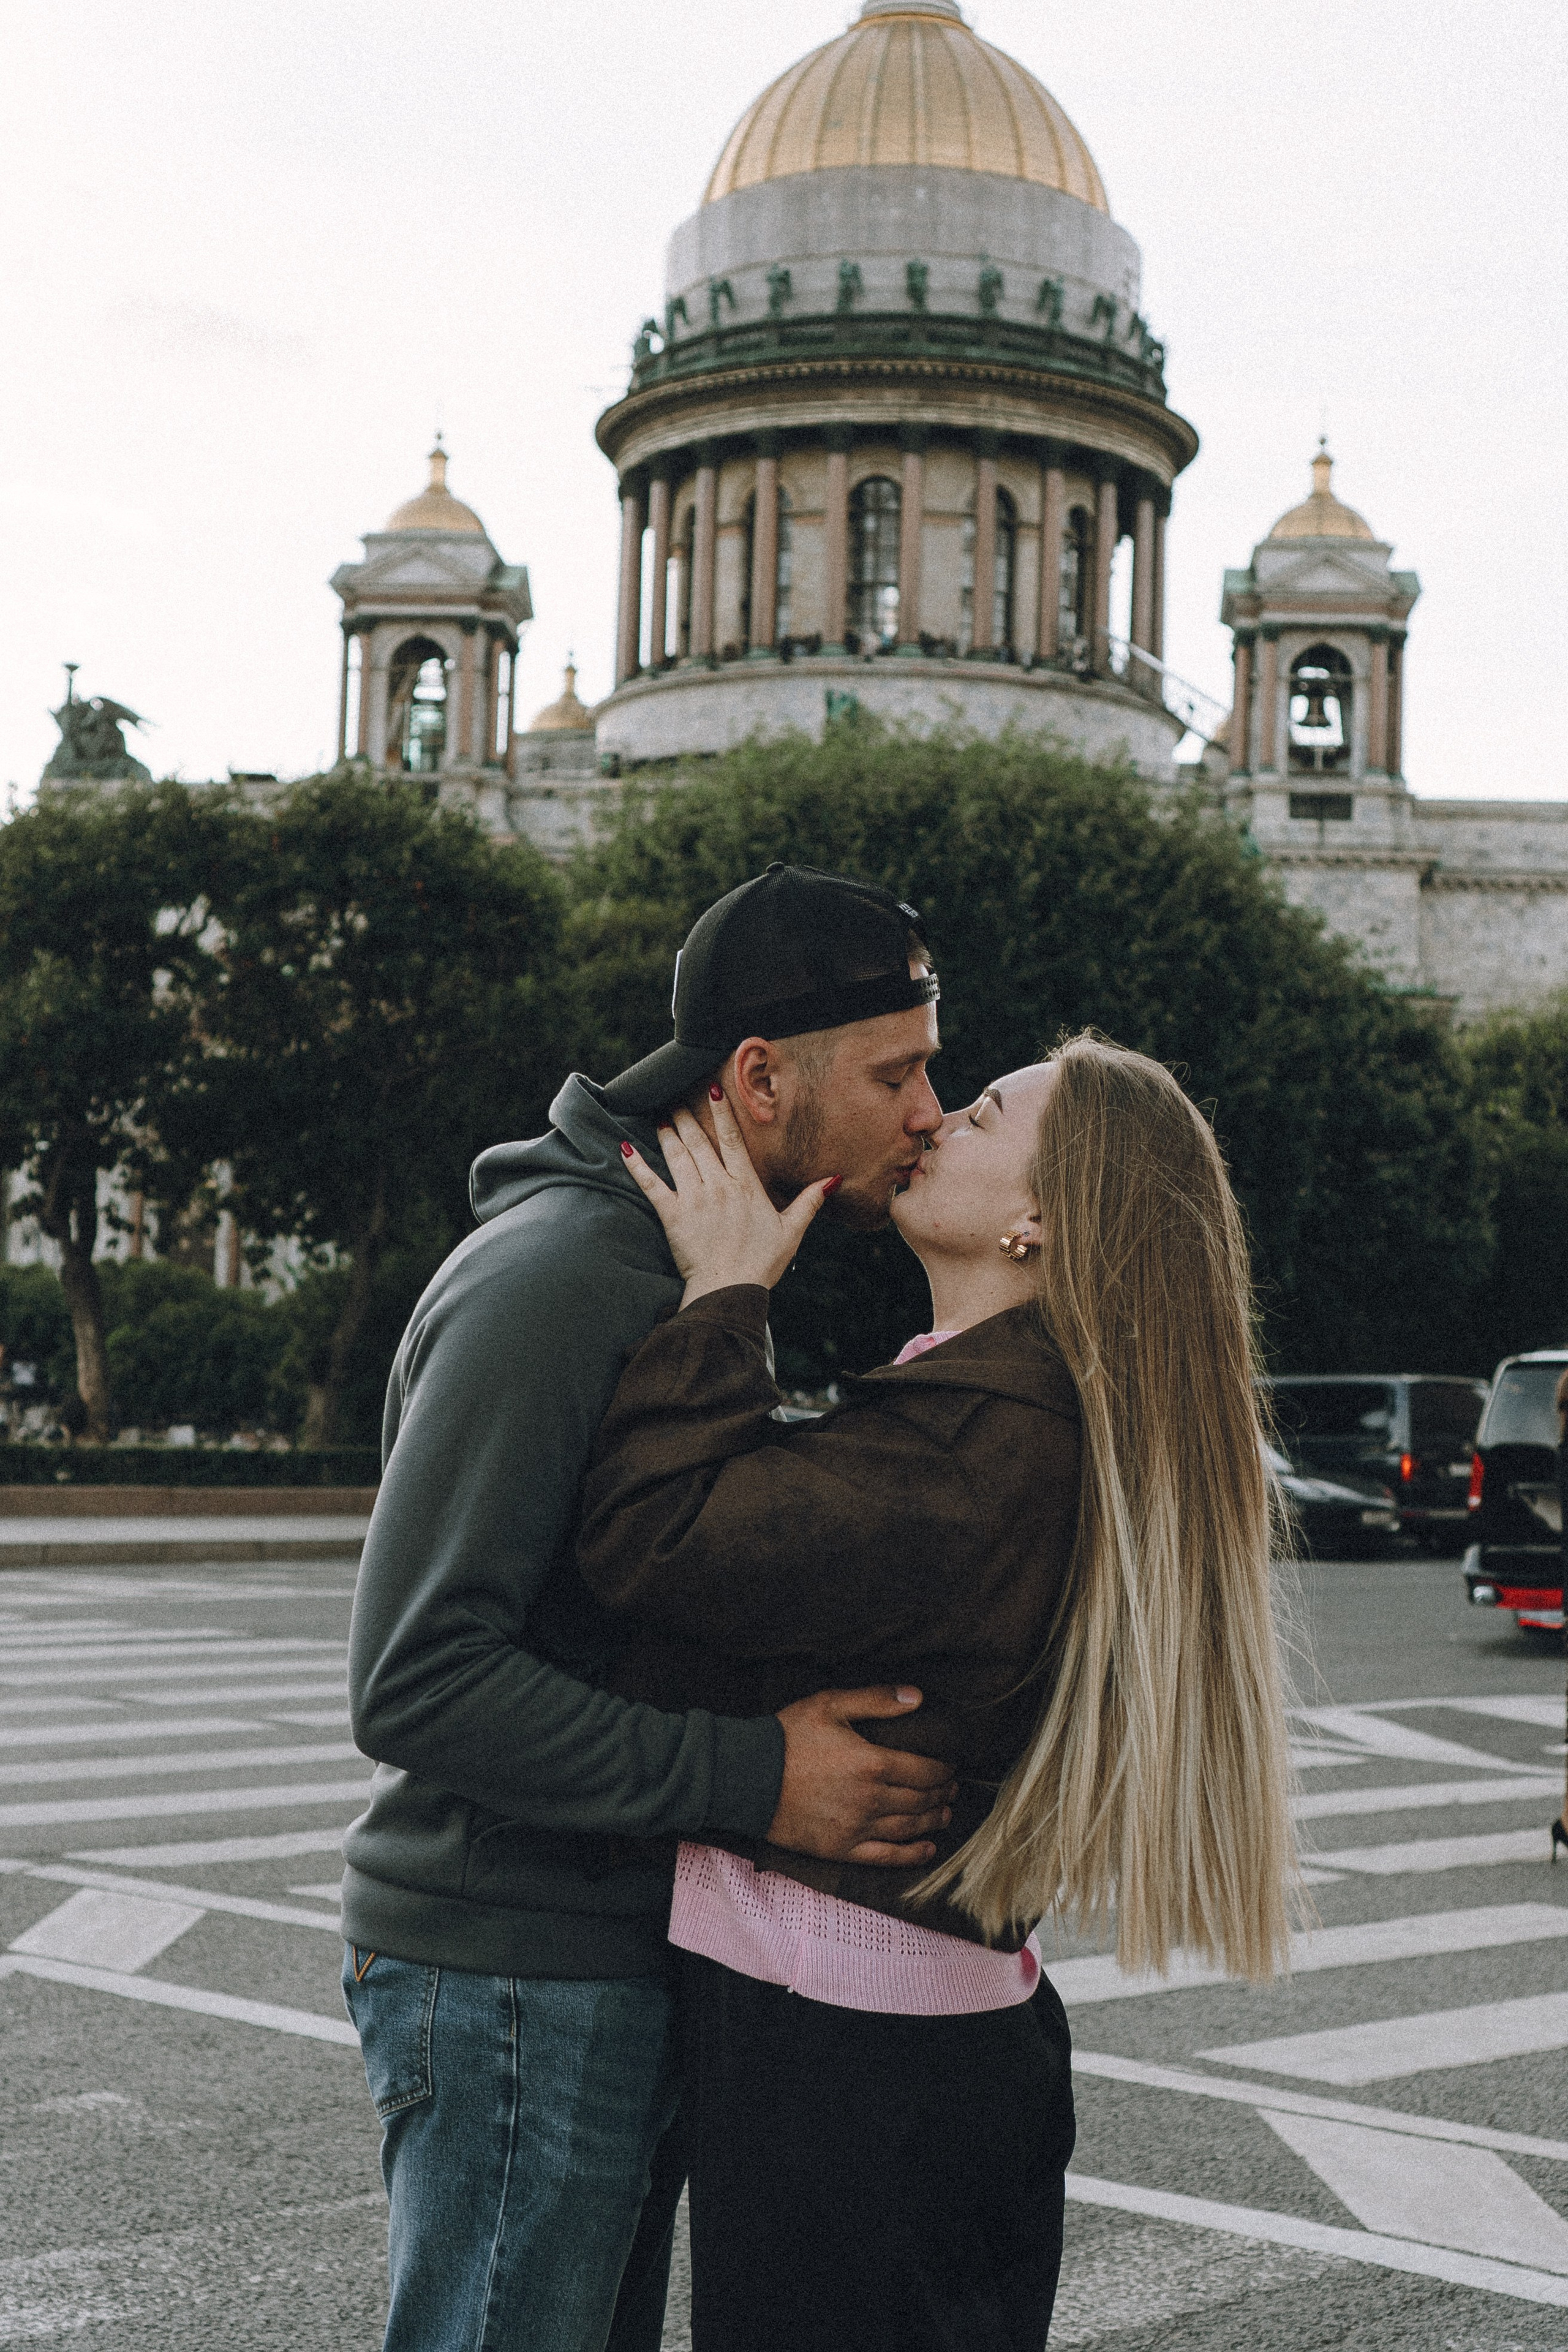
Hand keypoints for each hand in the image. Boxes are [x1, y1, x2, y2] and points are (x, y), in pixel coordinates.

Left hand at [621, 1091, 837, 1304]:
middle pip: (699, 1142)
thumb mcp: (792, 1231)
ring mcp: (694, 1198)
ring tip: (659, 1116)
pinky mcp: (673, 1215)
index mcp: (746, 1186)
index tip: (712, 1089)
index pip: (733, 1140)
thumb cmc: (761, 1263)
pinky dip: (637, 1165)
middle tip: (674, 1097)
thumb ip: (809, 1201)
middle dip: (686, 1117)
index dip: (722, 1113)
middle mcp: (718, 1185)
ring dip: (667, 1133)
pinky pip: (651, 1184)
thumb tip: (832, 1179)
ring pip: (677, 1156)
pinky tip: (626, 1148)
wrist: (730, 1288)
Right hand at [770, 1687, 957, 1866]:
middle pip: (921, 1800)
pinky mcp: (841, 1849)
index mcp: (872, 1763)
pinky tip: (927, 1849)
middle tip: (952, 1788)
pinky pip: (886, 1857)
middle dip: (942, 1793)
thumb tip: (918, 1697)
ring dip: (933, 1820)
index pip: (924, 1770)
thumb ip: (876, 1699)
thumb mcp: (830, 1705)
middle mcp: (870, 1800)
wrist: (747, 1778)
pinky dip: (911, 1855)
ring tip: (945, 1813)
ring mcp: (856, 1828)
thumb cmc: (788, 1737)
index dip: (944, 1769)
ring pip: (908, 1828)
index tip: (951, 1766)